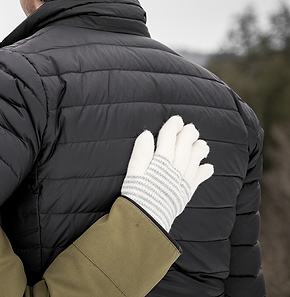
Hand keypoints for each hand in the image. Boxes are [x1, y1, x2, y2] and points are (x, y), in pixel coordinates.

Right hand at [121, 116, 213, 230]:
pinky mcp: (186, 194)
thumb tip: (147, 134)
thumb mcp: (133, 173)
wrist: (146, 221)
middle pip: (184, 148)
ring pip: (194, 161)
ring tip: (203, 143)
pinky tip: (208, 167)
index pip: (168, 140)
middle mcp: (175, 171)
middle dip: (188, 136)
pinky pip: (198, 180)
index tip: (176, 120)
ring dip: (199, 151)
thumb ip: (140, 153)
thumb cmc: (136, 196)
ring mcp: (182, 182)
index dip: (172, 128)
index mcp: (160, 163)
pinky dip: (204, 173)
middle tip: (192, 128)